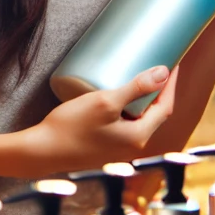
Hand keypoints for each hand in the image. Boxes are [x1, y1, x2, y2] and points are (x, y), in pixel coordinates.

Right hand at [22, 65, 178, 174]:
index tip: (172, 63)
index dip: (170, 84)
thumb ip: (135, 88)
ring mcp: (119, 148)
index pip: (165, 107)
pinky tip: (116, 98)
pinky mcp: (105, 147)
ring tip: (137, 78)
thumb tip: (163, 73)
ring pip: (139, 119)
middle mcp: (133, 146)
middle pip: (154, 114)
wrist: (43, 151)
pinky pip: (124, 124)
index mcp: (138, 136)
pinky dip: (127, 109)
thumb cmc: (71, 127)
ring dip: (142, 100)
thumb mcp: (104, 102)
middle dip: (158, 91)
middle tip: (156, 68)